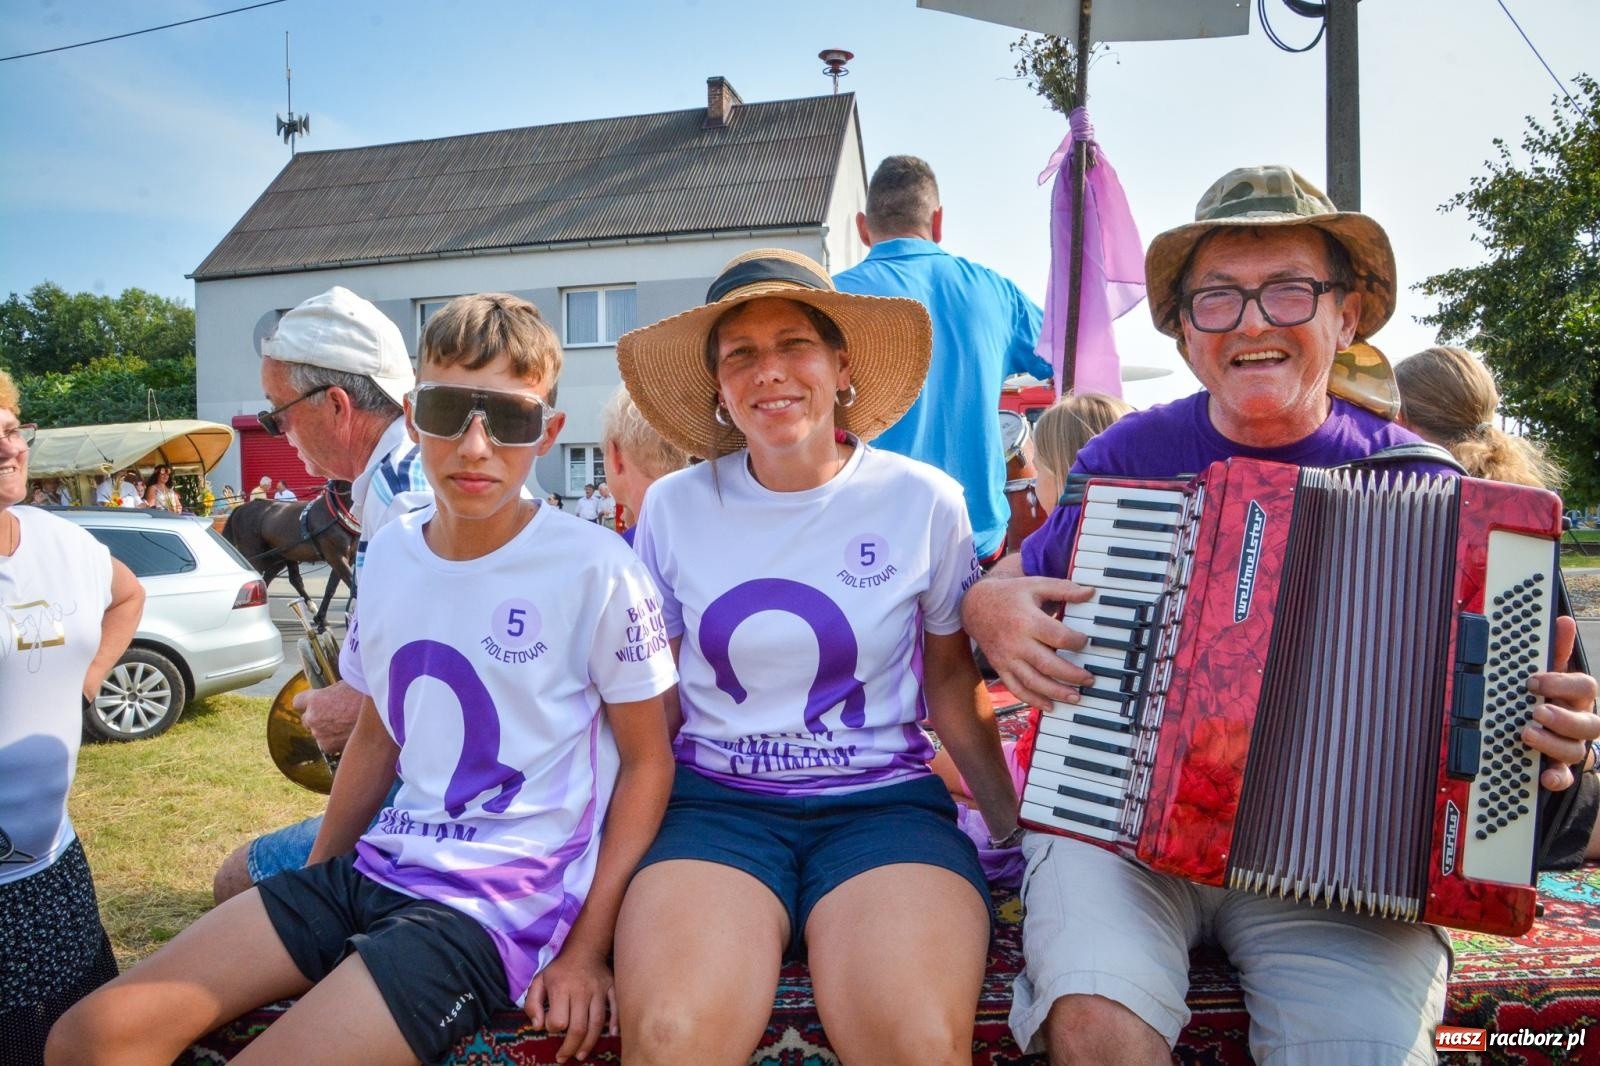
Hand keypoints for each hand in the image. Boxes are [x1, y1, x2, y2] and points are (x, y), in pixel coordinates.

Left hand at [293, 680, 362, 752]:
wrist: (382, 717)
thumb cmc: (367, 698)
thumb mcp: (346, 686)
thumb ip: (332, 693)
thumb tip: (331, 694)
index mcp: (315, 699)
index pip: (298, 702)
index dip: (307, 702)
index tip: (314, 703)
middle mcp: (313, 717)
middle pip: (306, 719)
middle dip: (317, 717)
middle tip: (334, 714)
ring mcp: (320, 734)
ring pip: (317, 733)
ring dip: (326, 730)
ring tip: (345, 725)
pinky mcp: (329, 747)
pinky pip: (326, 744)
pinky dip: (334, 741)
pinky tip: (348, 734)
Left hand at [524, 946, 613, 1062]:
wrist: (584, 949)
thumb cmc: (559, 969)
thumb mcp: (538, 982)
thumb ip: (532, 1004)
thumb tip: (538, 1027)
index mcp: (561, 988)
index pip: (558, 1021)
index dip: (553, 1029)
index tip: (552, 1027)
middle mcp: (581, 990)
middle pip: (578, 1027)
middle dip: (570, 1047)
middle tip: (563, 1057)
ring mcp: (598, 990)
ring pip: (597, 1023)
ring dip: (589, 1043)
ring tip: (580, 1055)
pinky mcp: (611, 988)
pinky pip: (616, 1007)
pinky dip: (616, 1022)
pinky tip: (613, 1034)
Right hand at [961, 568, 1094, 707]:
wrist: (975, 606)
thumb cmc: (1010, 595)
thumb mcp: (1036, 585)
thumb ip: (1063, 589)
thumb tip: (1090, 592)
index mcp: (1027, 620)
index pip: (1058, 637)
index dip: (1077, 642)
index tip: (1086, 641)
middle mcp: (1016, 642)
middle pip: (1047, 664)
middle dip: (1072, 675)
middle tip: (1090, 679)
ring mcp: (1007, 658)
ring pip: (1033, 682)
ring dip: (1055, 692)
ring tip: (1075, 697)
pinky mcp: (1001, 668)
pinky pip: (1016, 688)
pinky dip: (1033, 700)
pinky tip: (1050, 705)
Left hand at [1522, 616, 1599, 791]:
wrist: (1554, 730)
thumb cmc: (1553, 696)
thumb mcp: (1553, 673)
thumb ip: (1556, 650)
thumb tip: (1562, 619)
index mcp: (1578, 697)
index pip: (1585, 687)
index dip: (1561, 683)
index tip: (1533, 681)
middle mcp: (1580, 722)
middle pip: (1587, 723)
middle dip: (1562, 717)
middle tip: (1536, 711)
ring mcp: (1573, 745)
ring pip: (1575, 749)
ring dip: (1552, 742)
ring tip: (1526, 733)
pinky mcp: (1561, 767)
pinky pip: (1565, 777)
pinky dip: (1556, 778)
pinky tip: (1544, 777)